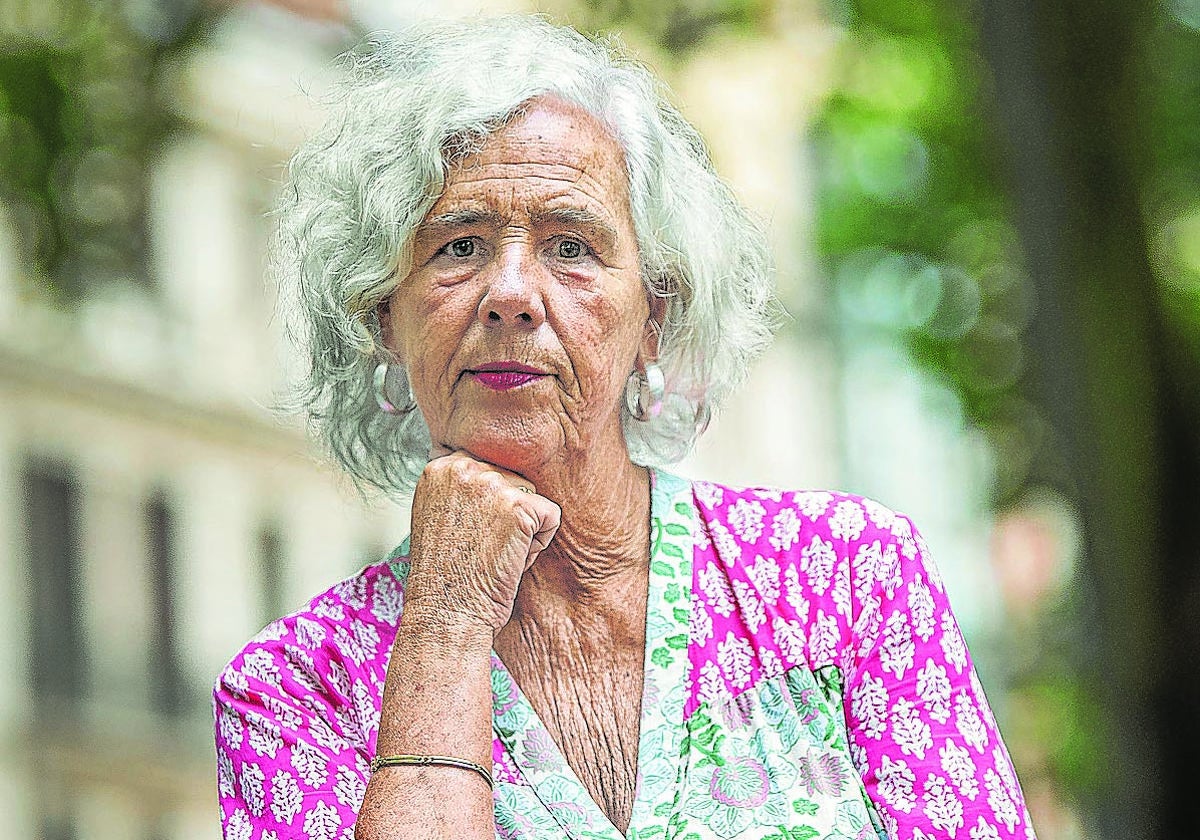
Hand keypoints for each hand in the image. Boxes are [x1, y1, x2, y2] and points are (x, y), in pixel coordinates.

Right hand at [403, 449, 560, 632]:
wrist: (446, 613)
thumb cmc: (444, 576)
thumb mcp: (437, 515)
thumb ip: (460, 488)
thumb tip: (490, 472)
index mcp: (442, 468)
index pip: (488, 468)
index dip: (487, 505)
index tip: (470, 532)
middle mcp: (463, 468)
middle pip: (512, 480)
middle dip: (507, 515)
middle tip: (481, 547)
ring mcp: (491, 484)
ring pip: (532, 497)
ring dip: (523, 528)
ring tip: (493, 554)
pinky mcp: (519, 506)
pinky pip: (551, 515)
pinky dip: (539, 544)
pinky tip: (510, 561)